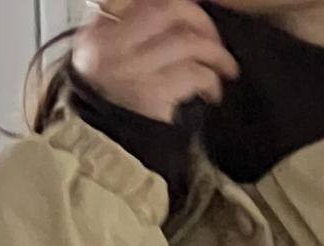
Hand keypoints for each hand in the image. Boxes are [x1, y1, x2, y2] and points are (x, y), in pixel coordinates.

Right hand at [72, 0, 239, 124]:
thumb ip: (130, 29)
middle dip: (200, 20)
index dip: (173, 1)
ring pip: (186, 42)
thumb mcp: (105, 59)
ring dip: (215, 53)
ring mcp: (131, 69)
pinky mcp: (152, 95)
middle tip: (213, 39)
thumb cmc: (109, 107)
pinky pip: (193, 75)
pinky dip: (211, 81)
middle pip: (167, 9)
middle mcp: (112, 45)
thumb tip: (176, 12)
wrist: (101, 152)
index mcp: (98, 30)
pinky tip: (213, 91)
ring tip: (225, 67)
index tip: (191, 11)